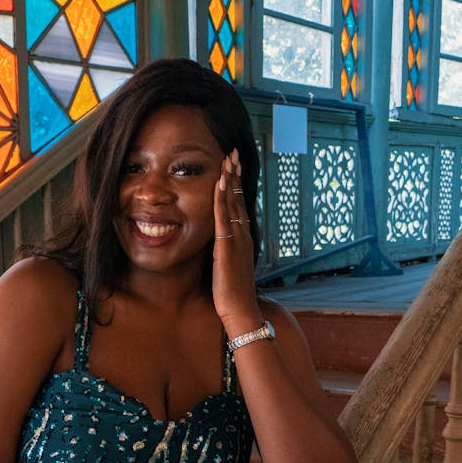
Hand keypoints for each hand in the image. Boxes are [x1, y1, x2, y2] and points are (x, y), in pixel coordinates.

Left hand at [211, 149, 259, 332]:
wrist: (240, 309)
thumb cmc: (233, 293)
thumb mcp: (229, 267)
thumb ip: (225, 252)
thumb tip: (217, 245)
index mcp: (243, 239)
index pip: (240, 206)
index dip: (237, 186)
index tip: (234, 167)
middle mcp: (243, 235)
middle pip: (239, 199)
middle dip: (236, 175)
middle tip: (233, 153)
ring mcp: (237, 239)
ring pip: (233, 203)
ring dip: (231, 179)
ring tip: (228, 159)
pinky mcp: (227, 246)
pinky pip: (224, 216)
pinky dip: (223, 198)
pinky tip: (222, 182)